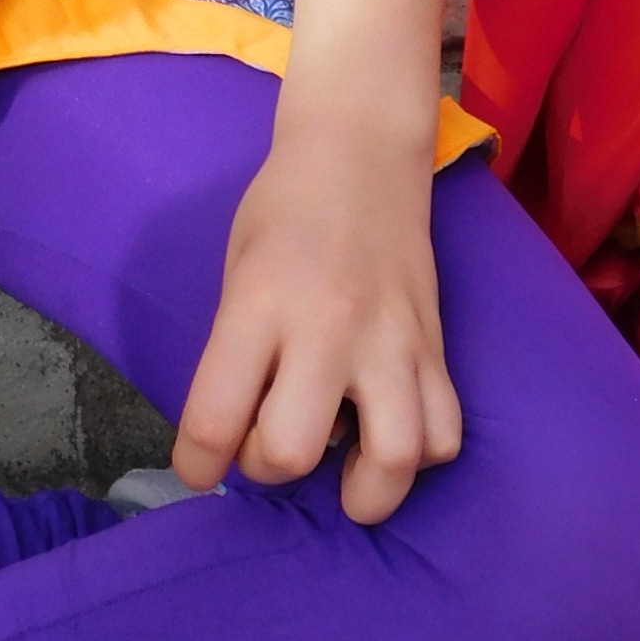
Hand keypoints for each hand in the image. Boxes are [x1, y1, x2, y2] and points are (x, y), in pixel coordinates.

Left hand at [173, 117, 461, 519]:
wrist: (361, 153)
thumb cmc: (283, 211)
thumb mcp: (237, 273)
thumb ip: (238, 355)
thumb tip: (245, 438)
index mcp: (259, 303)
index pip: (214, 416)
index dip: (196, 463)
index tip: (199, 466)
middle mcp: (325, 326)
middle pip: (292, 450)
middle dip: (270, 468)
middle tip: (271, 442)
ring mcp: (392, 339)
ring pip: (393, 458)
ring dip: (363, 488)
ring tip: (346, 472)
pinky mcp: (437, 346)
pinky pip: (443, 433)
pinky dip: (419, 454)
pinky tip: (391, 433)